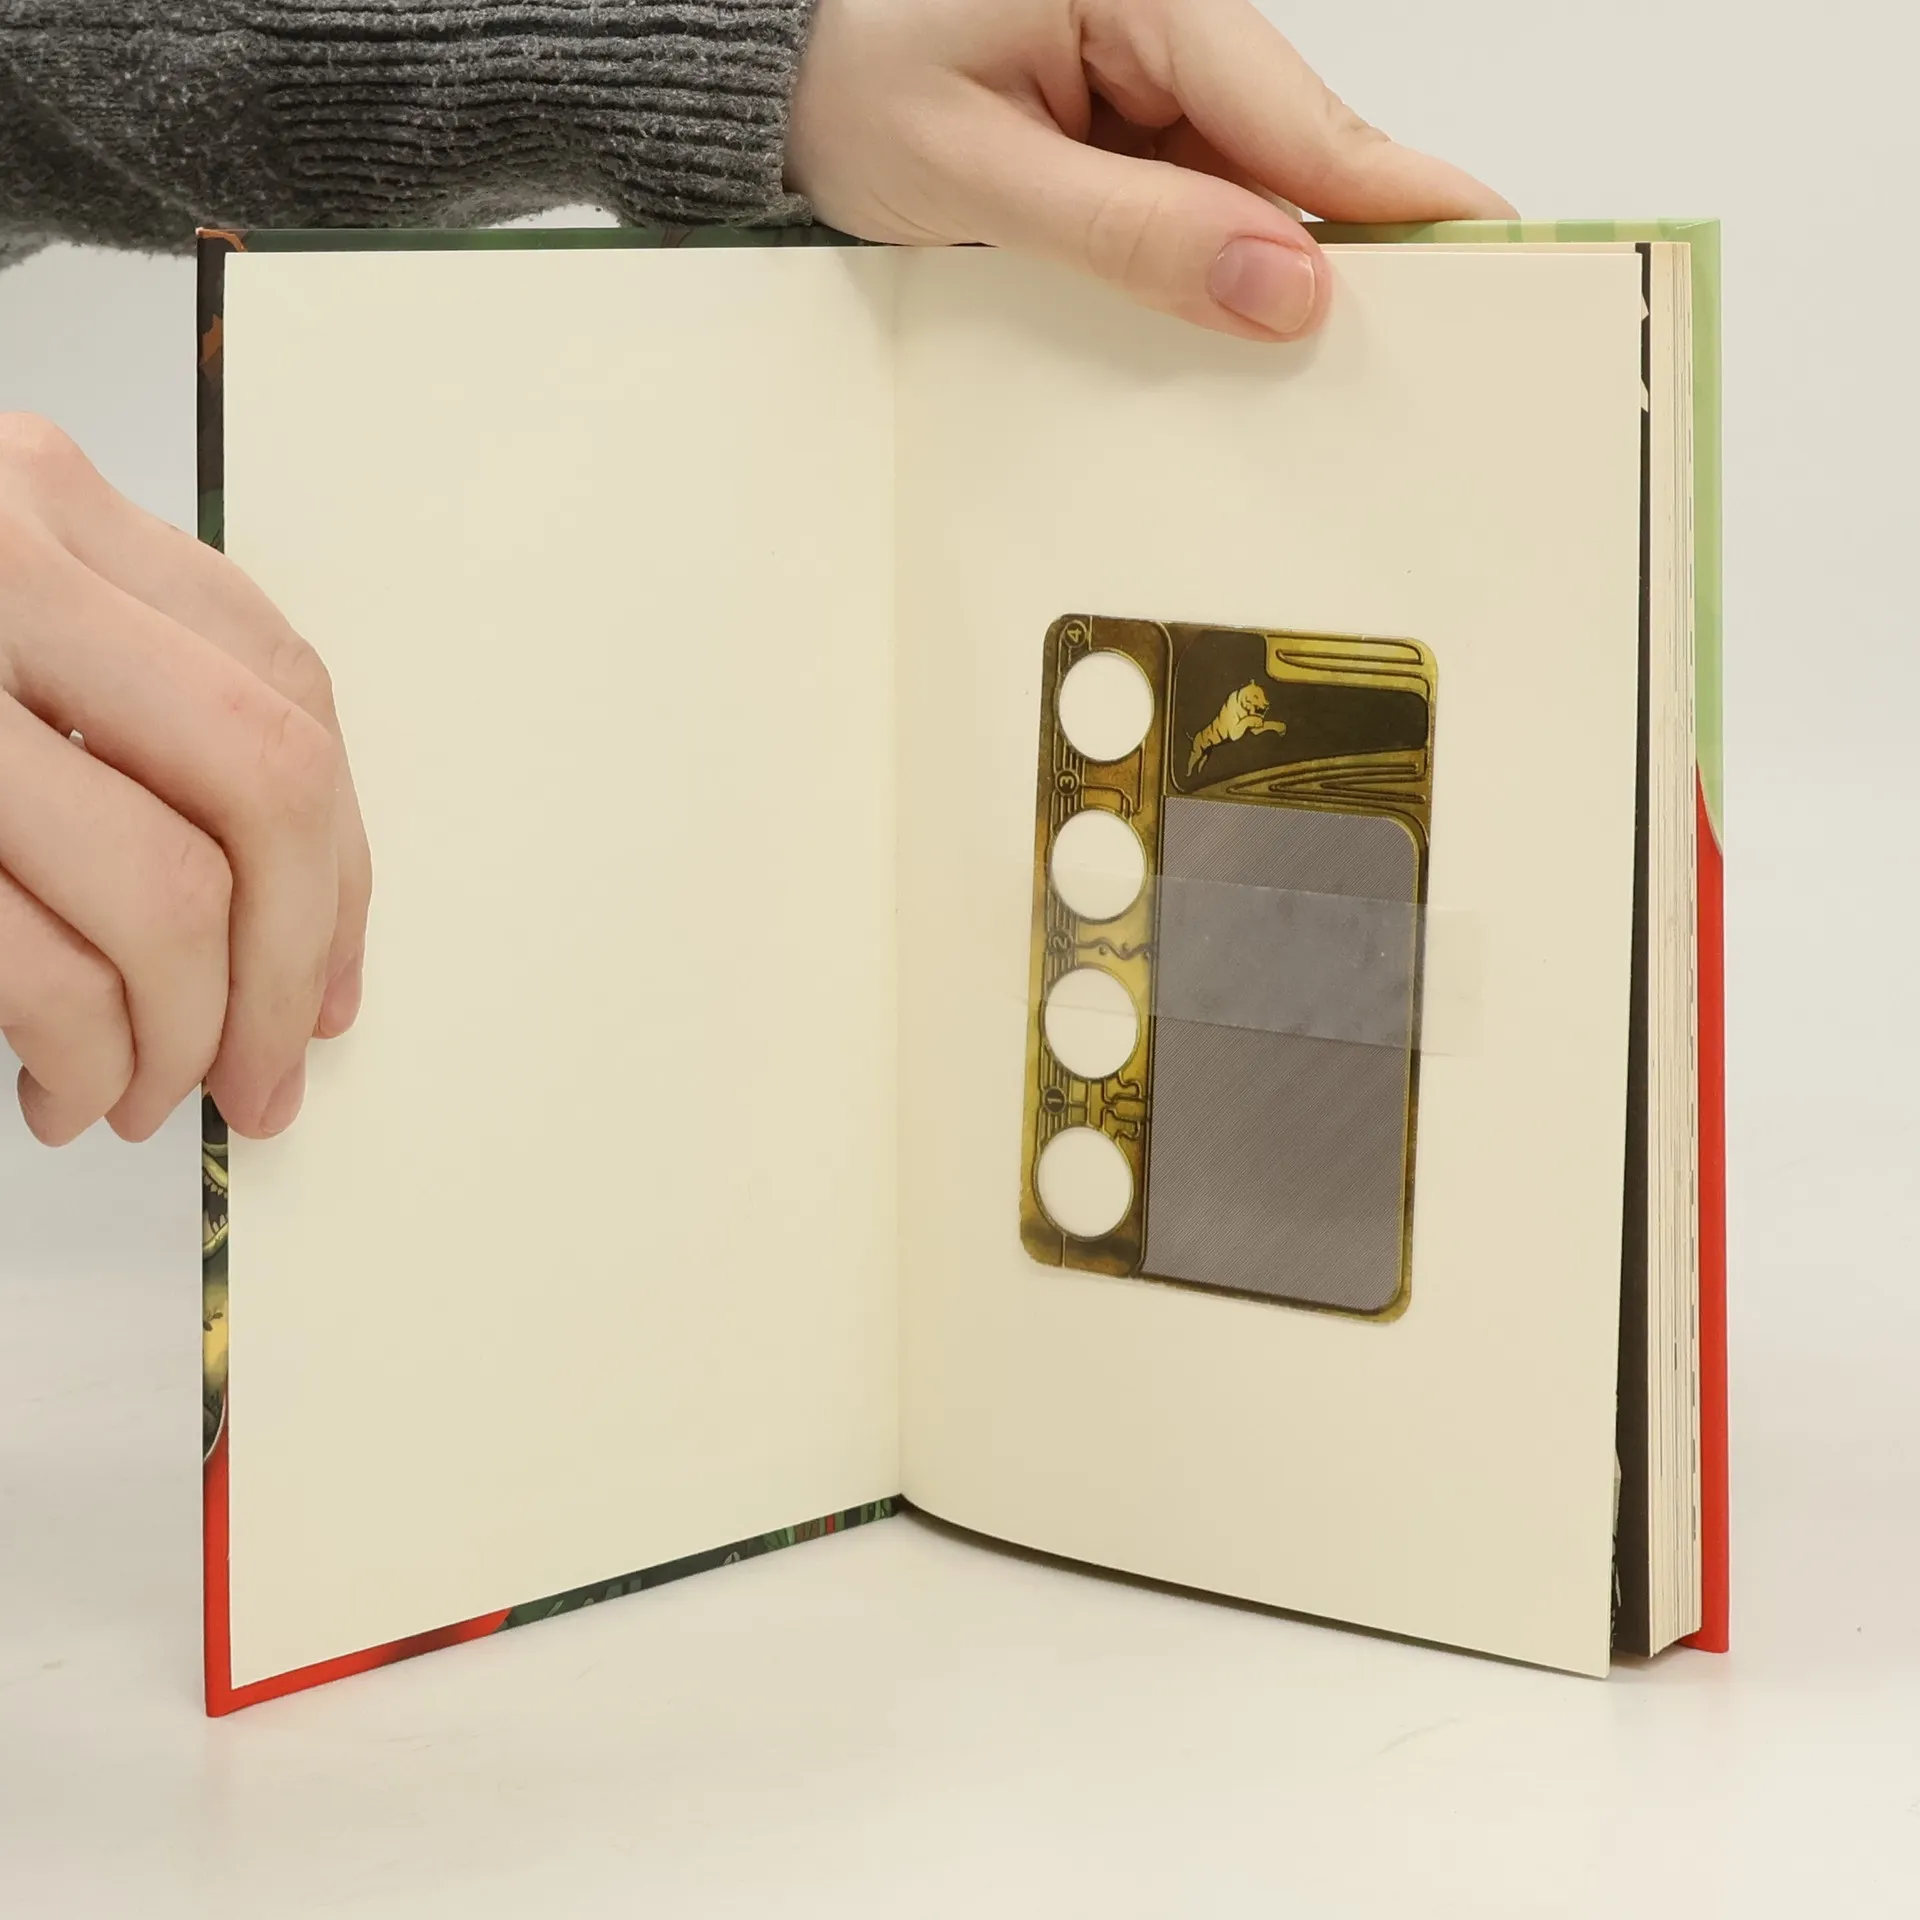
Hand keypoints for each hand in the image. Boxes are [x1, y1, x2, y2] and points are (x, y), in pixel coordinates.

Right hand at [0, 415, 368, 1145]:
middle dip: (293, 959)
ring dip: (190, 1034)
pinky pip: (43, 966)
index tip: (330, 969)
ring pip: (167, 892)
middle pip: (265, 780)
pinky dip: (87, 1059)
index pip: (283, 683)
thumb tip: (301, 911)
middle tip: (273, 1067)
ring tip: (153, 1091)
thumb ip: (116, 708)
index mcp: (35, 504)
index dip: (337, 855)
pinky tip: (66, 1090)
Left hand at [788, 0, 1513, 340]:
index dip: (1396, 196)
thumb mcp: (978, 172)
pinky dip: (1222, 264)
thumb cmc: (849, 86)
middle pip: (1300, 150)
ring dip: (1277, 270)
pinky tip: (1233, 326)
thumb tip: (1281, 285)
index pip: (1300, 111)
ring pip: (1260, 185)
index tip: (1492, 254)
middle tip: (1427, 347)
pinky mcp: (1138, 121)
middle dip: (1348, 249)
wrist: (781, 79)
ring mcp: (1157, 72)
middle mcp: (1168, 20)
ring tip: (1322, 364)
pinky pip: (1208, 198)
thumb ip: (1131, 231)